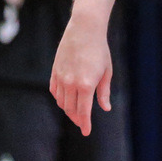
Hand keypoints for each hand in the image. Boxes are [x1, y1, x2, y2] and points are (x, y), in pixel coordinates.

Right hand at [49, 18, 112, 135]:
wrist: (84, 29)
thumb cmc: (99, 50)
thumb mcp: (106, 71)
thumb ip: (104, 92)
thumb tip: (105, 108)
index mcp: (86, 85)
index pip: (83, 111)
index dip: (84, 123)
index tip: (86, 131)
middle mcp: (71, 83)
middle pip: (71, 109)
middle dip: (77, 118)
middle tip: (82, 122)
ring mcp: (61, 77)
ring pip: (61, 102)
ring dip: (68, 109)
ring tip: (76, 111)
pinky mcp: (54, 71)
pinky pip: (55, 91)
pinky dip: (60, 99)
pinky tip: (66, 99)